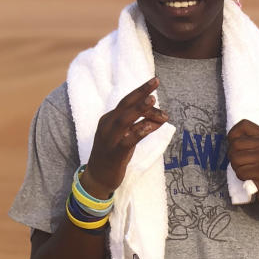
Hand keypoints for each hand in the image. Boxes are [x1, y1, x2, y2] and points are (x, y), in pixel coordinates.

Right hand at [82, 77, 168, 198]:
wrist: (98, 178)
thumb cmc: (114, 155)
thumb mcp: (126, 137)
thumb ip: (140, 126)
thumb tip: (161, 116)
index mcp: (109, 119)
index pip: (127, 102)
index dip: (140, 91)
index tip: (155, 82)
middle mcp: (107, 126)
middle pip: (125, 105)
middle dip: (140, 92)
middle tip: (156, 81)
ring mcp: (110, 139)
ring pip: (124, 120)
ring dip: (139, 109)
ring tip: (153, 100)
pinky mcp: (115, 153)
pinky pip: (128, 140)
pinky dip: (139, 131)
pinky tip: (151, 126)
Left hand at [227, 119, 258, 212]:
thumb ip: (251, 143)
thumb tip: (231, 138)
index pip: (244, 124)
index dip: (233, 133)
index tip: (233, 143)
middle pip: (235, 143)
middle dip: (232, 156)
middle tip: (240, 163)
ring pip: (235, 158)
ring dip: (236, 167)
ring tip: (246, 170)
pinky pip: (240, 171)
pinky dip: (241, 177)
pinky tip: (250, 178)